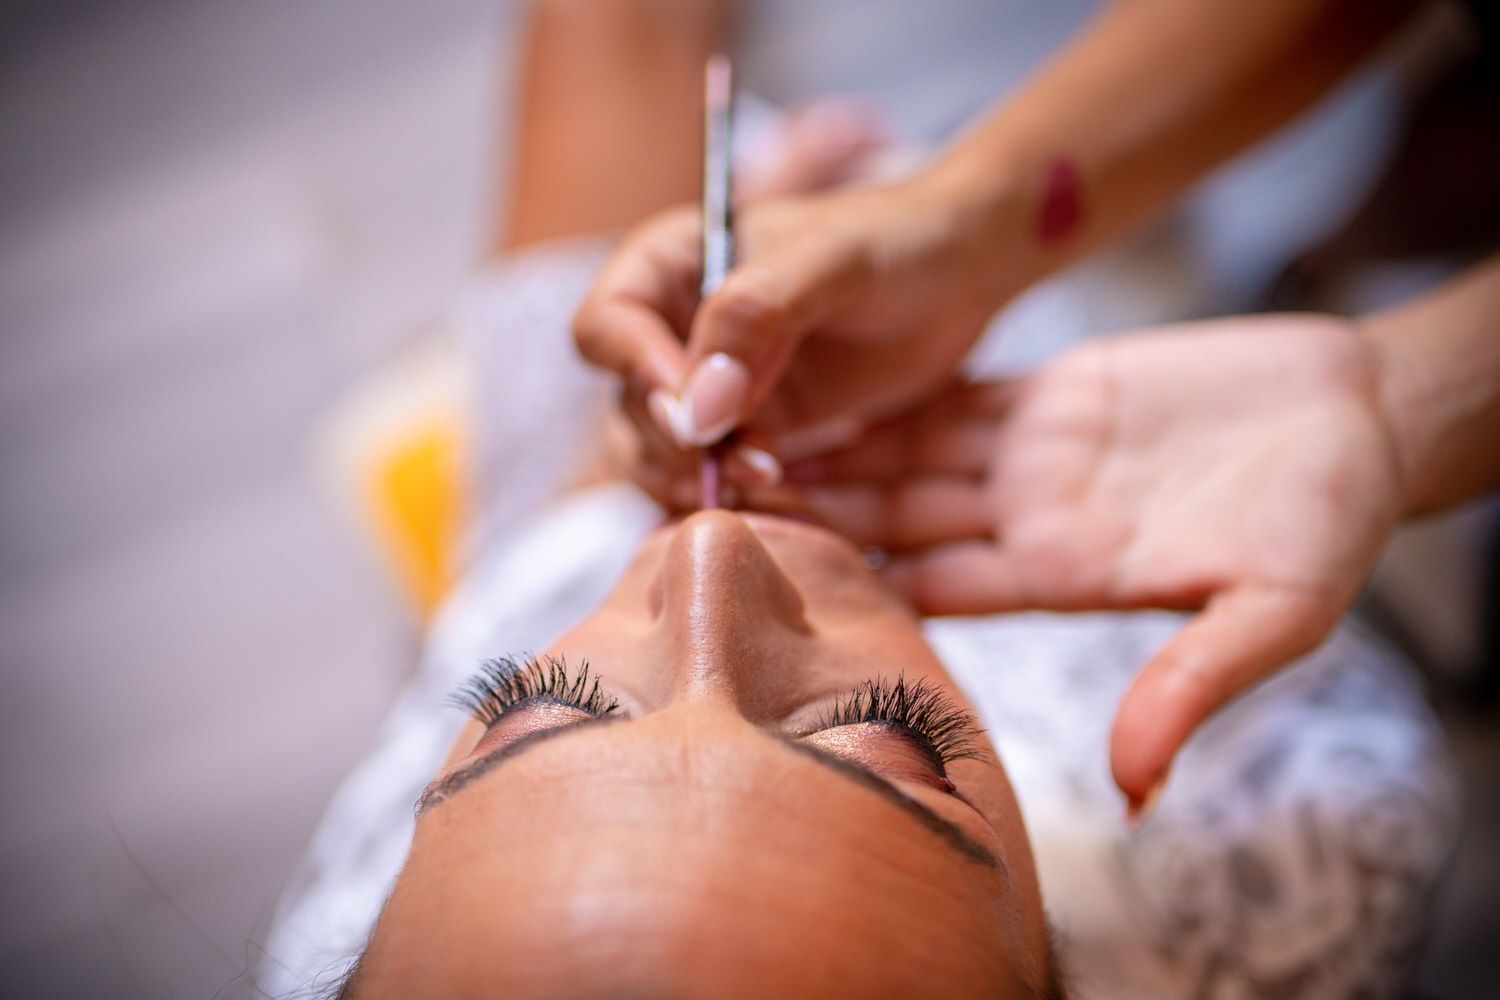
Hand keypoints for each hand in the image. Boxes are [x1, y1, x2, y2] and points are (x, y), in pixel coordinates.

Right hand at [573, 170, 1023, 504]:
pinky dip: (738, 494)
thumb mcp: (828, 260)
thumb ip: (755, 318)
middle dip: (673, 442)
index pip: (606, 326)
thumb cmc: (893, 241)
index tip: (693, 412)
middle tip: (739, 459)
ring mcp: (711, 385)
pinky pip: (718, 477)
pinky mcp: (753, 430)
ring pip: (659, 453)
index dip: (636, 372)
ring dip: (699, 478)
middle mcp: (674, 326)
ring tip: (768, 476)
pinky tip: (784, 492)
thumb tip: (694, 410)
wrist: (960, 275)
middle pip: (626, 405)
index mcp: (670, 262)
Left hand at [788, 314, 1404, 809]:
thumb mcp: (1274, 610)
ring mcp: (1037, 458)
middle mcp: (1031, 522)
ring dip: (832, 448)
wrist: (1366, 415)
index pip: (928, 585)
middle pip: (896, 520)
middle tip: (713, 495)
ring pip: (906, 455)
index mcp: (1061, 574)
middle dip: (815, 508)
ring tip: (737, 435)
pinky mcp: (1054, 397)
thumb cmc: (1332, 518)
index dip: (852, 576)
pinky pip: (951, 400)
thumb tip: (1136, 793)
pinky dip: (887, 397)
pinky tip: (820, 383)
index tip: (767, 569)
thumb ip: (1192, 686)